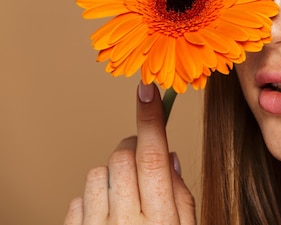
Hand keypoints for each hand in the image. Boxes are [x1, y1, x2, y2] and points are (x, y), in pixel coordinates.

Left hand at [64, 82, 195, 224]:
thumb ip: (182, 199)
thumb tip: (169, 158)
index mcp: (160, 221)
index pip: (153, 157)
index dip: (150, 118)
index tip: (147, 90)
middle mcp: (125, 223)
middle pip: (123, 158)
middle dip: (133, 153)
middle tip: (142, 170)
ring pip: (97, 174)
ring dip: (111, 180)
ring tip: (122, 203)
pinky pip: (76, 200)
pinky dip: (91, 204)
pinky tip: (105, 219)